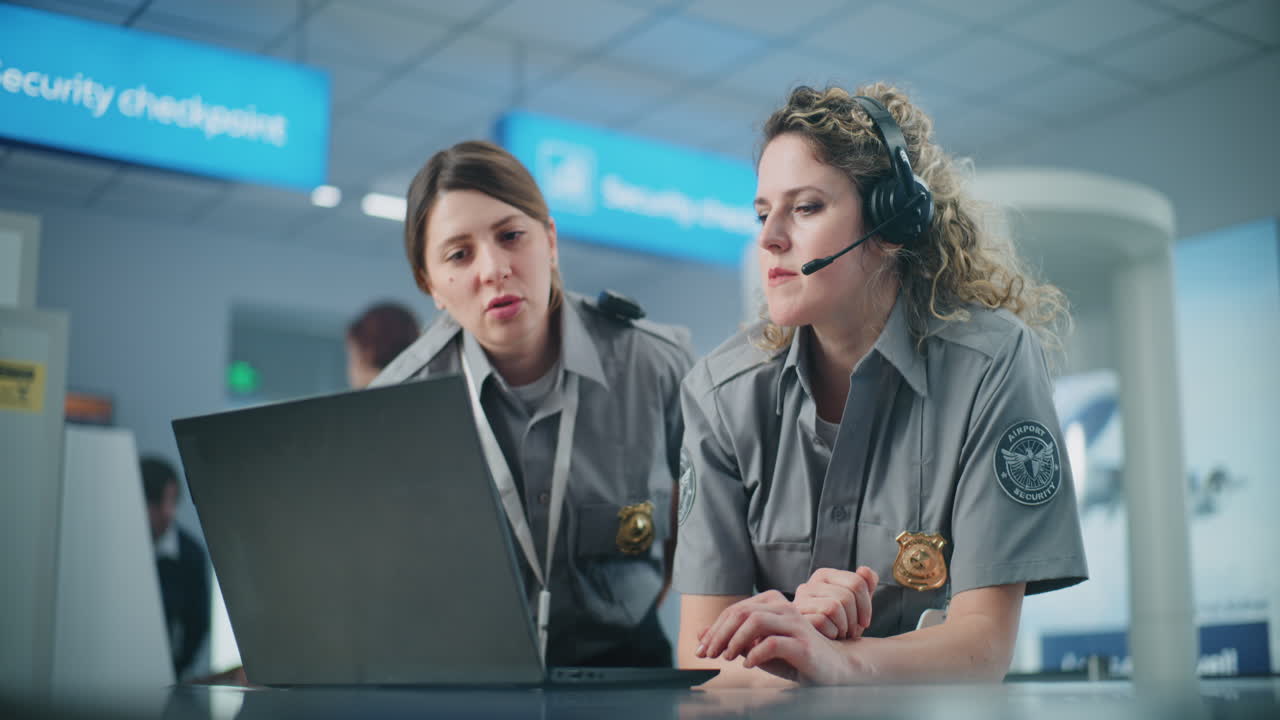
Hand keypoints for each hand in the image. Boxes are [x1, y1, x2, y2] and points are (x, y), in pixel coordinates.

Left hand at [695, 590, 852, 684]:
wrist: (831, 670)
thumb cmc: (791, 658)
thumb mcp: (757, 648)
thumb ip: (732, 639)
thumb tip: (699, 633)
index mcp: (773, 603)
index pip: (735, 610)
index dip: (714, 629)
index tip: (701, 649)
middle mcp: (784, 608)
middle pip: (742, 612)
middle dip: (719, 634)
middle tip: (708, 654)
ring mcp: (796, 624)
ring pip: (755, 621)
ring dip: (735, 641)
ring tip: (727, 657)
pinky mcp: (804, 644)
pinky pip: (772, 643)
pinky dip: (754, 654)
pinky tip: (747, 665)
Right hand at [793, 566, 877, 639]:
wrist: (821, 652)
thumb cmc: (839, 627)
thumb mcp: (857, 606)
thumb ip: (865, 585)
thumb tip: (865, 570)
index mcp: (825, 576)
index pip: (857, 581)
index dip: (866, 605)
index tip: (864, 621)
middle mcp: (809, 584)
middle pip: (846, 596)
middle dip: (854, 619)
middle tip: (850, 631)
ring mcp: (799, 601)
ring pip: (834, 607)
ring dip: (843, 627)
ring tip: (840, 634)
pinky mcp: (796, 618)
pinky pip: (822, 621)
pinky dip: (831, 633)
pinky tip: (828, 638)